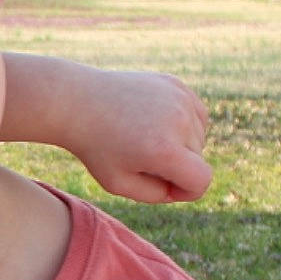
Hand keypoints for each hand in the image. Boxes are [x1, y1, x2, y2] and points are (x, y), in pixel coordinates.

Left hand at [72, 69, 212, 203]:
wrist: (79, 102)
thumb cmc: (96, 148)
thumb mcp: (119, 183)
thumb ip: (156, 194)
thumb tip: (183, 187)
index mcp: (163, 150)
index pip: (201, 180)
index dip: (187, 191)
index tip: (167, 188)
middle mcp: (178, 121)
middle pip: (197, 158)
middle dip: (177, 167)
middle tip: (141, 160)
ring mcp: (179, 98)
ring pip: (198, 136)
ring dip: (180, 145)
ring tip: (145, 140)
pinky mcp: (177, 85)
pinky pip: (196, 115)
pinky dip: (182, 123)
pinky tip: (156, 124)